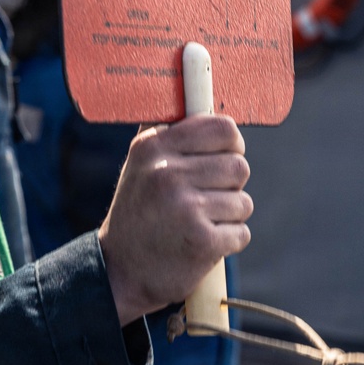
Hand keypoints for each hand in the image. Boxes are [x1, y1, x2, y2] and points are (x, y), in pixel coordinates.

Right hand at [97, 115, 251, 326]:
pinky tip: (204, 244)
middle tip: (208, 199)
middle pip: (238, 166)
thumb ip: (167, 133)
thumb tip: (193, 93)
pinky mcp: (201, 241)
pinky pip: (241, 232)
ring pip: (243, 201)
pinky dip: (229, 241)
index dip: (231, 145)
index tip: (223, 157)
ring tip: (202, 223)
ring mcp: (185, 207)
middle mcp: (167, 173)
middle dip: (230, 185)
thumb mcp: (140, 165)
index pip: (222, 129)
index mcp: (154, 147)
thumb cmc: (138, 214)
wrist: (120, 271)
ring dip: (230, 216)